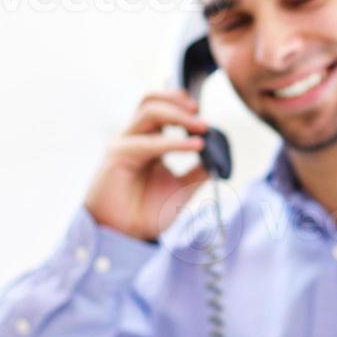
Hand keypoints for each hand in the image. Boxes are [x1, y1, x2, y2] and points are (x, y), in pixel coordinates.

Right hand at [83, 89, 211, 241]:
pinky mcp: (117, 155)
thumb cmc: (148, 212)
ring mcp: (125, 143)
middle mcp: (135, 137)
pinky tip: (195, 146)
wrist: (126, 236)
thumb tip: (220, 156)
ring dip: (179, 114)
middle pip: (151, 100)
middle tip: (201, 110)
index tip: (205, 114)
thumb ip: (199, 170)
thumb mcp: (182, 188)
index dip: (181, 103)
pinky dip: (174, 142)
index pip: (161, 107)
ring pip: (149, 111)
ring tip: (203, 126)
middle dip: (178, 100)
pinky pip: (148, 142)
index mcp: (149, 141)